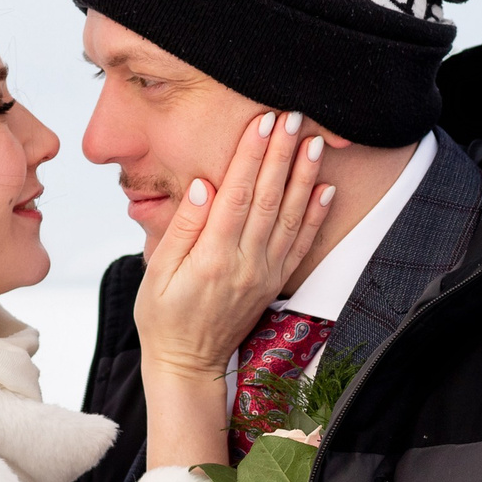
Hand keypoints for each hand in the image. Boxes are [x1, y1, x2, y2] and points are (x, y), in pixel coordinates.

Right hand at [137, 112, 333, 468]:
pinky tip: (325, 189)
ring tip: (314, 142)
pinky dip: (315, 215)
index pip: (236, 195)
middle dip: (281, 154)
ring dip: (304, 176)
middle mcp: (245, 264)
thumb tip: (203, 187)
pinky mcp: (275, 282)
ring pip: (290, 216)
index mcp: (212, 257)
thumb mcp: (157, 273)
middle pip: (267, 198)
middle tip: (292, 117)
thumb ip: (182, 228)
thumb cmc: (163, 317)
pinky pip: (301, 244)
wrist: (188, 364)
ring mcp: (265, 274)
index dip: (250, 156)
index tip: (261, 123)